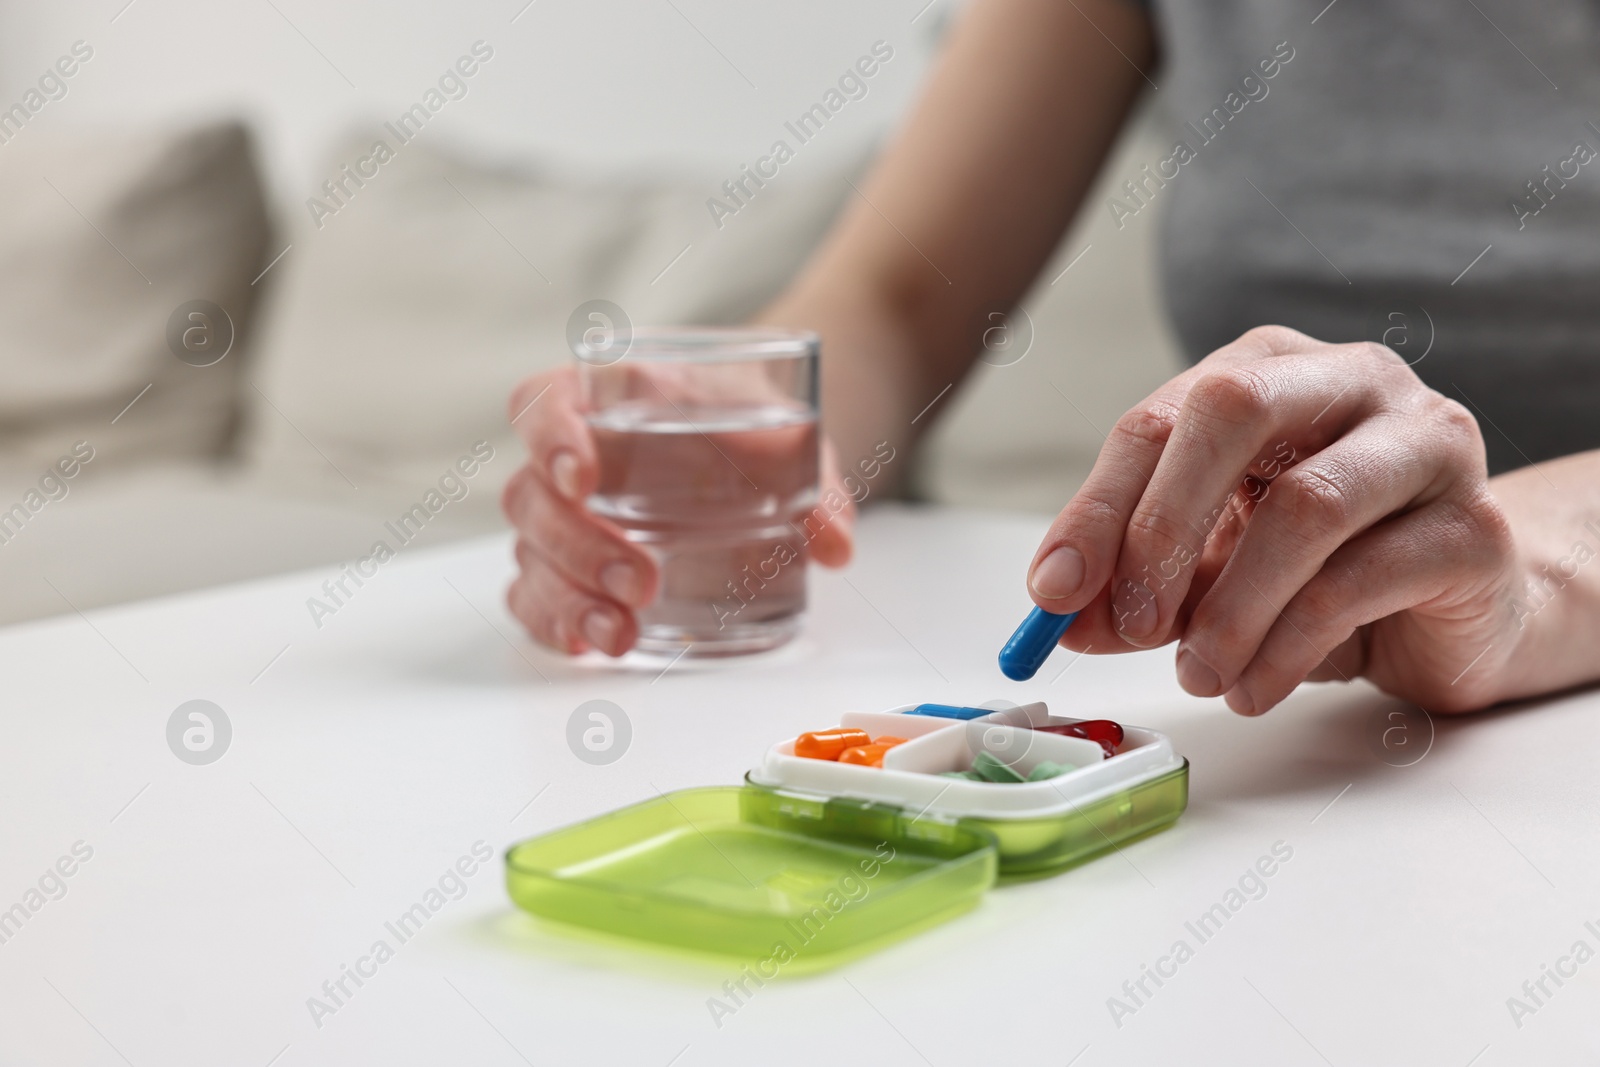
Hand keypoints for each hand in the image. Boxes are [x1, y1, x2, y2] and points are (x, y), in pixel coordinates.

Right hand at [501, 366, 853, 655]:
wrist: (755, 453)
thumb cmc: (752, 431)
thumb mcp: (790, 439)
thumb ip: (815, 483)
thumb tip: (835, 544)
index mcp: (609, 399)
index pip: (543, 402)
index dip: (549, 436)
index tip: (582, 477)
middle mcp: (571, 457)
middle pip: (532, 495)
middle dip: (578, 546)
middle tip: (640, 582)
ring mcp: (563, 516)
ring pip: (530, 554)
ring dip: (567, 598)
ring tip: (622, 635)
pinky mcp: (568, 567)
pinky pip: (534, 596)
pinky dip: (556, 624)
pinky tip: (595, 644)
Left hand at [1025, 326, 1520, 714]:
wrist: (1457, 616)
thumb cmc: (1323, 570)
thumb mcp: (1208, 571)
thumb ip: (1133, 582)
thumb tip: (1058, 609)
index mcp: (1269, 370)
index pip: (1160, 417)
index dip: (1097, 507)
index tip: (1054, 590)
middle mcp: (1352, 381)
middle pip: (1234, 412)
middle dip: (1162, 526)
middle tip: (1133, 623)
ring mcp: (1427, 444)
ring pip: (1306, 506)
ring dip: (1230, 609)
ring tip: (1198, 674)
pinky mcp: (1473, 529)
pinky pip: (1360, 581)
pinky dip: (1286, 649)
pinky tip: (1253, 687)